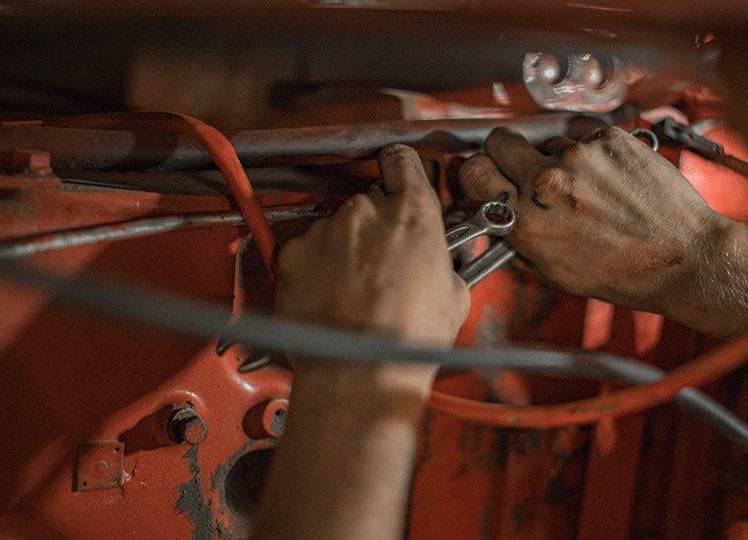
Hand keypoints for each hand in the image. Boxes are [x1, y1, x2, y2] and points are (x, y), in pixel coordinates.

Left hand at [275, 144, 469, 347]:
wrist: (359, 371)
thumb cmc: (406, 339)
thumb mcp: (454, 296)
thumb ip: (444, 263)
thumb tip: (440, 266)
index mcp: (411, 212)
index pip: (402, 161)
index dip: (401, 169)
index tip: (399, 177)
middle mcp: (365, 211)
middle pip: (369, 202)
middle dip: (376, 228)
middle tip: (384, 265)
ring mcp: (325, 230)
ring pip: (336, 229)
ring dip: (344, 250)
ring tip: (356, 291)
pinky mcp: (293, 253)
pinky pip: (306, 251)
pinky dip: (314, 268)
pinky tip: (330, 297)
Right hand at [459, 126, 724, 313]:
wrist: (683, 257)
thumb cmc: (627, 272)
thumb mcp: (556, 272)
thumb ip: (520, 240)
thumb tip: (500, 219)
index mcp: (527, 219)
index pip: (473, 171)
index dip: (478, 174)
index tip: (486, 176)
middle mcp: (548, 182)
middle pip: (500, 141)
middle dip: (507, 154)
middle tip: (524, 169)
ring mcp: (580, 155)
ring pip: (549, 142)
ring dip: (559, 160)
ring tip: (588, 189)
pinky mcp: (609, 139)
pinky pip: (585, 138)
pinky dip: (595, 155)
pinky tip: (612, 181)